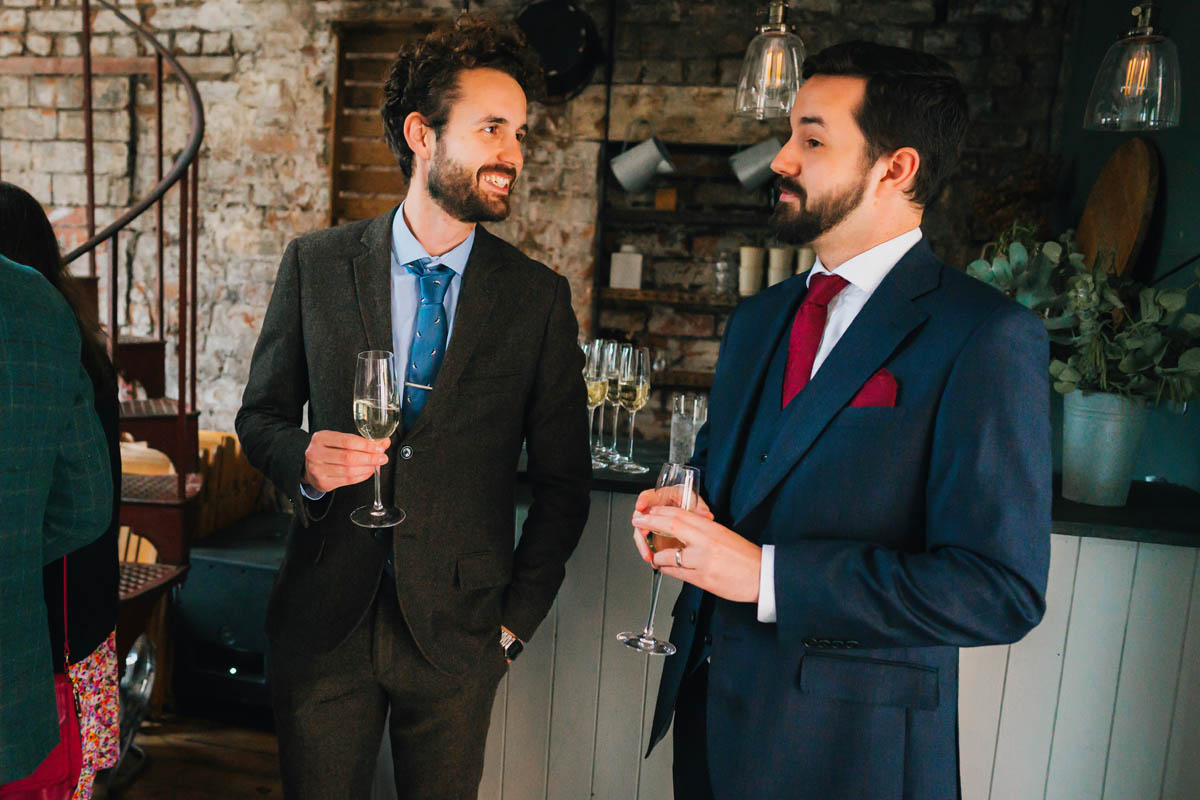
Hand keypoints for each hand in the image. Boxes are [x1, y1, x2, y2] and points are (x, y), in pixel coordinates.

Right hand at [302, 430, 388, 492]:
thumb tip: (384, 442)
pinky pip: (347, 480)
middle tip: (382, 458)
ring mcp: (317, 469)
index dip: (366, 445)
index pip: (348, 441)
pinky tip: (367, 472)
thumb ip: (360, 440)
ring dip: (367, 468)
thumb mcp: (340, 440)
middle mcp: (316, 453)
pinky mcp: (322, 482)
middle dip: (369, 458)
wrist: (309, 466)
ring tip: (375, 465)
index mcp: (320, 438)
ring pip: (349, 470)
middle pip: (349, 457)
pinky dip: (361, 476)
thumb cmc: (328, 450)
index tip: (380, 448)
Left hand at [630, 506, 761, 603]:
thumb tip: (683, 528)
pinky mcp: (703, 579)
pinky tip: (663, 567)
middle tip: (638, 522)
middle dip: (651, 523)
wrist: (763, 576)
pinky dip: (666, 569)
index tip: (649, 511)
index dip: (661, 511)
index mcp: (712, 529)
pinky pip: (677, 573)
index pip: (681, 514)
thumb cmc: (747, 557)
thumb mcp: (725, 535)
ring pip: (669, 554)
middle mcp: (706, 542)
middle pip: (672, 526)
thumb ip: (704, 531)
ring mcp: (703, 561)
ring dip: (656, 554)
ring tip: (653, 555)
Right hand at [631, 484, 713, 559]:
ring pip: (641, 531)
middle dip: (640, 527)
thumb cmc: (690, 504)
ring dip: (643, 543)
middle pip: (640, 515)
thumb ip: (699, 509)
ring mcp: (652, 521)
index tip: (641, 507)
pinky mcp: (652, 533)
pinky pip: (646, 540)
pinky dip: (647, 549)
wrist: (690, 511)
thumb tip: (707, 515)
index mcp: (662, 496)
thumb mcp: (695, 504)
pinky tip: (650, 557)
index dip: (643, 500)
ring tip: (648, 554)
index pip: (649, 495)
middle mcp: (653, 508)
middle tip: (643, 534)